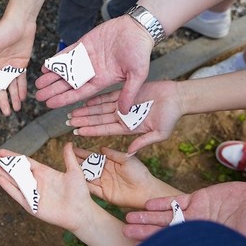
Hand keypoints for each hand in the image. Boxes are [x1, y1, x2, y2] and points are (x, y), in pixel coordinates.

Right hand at [0, 17, 35, 114]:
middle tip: (5, 112)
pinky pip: (20, 80)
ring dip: (12, 98)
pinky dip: (21, 89)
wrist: (21, 20)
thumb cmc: (3, 29)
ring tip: (15, 109)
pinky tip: (22, 99)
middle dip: (2, 100)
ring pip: (10, 86)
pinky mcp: (20, 65)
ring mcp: (9, 66)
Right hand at [0, 142, 95, 231]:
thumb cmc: (79, 193)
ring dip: (2, 173)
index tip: (2, 151)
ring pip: (14, 181)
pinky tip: (0, 179)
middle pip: (15, 171)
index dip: (13, 157)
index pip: (24, 162)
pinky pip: (18, 195)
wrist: (81, 212)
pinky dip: (9, 188)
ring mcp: (33, 194)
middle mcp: (36, 182)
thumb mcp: (74, 172)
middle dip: (3, 164)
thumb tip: (69, 143)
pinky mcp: (32, 206)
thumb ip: (68, 158)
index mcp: (44, 173)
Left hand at [35, 17, 153, 112]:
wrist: (137, 28)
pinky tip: (45, 66)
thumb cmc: (140, 51)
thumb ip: (128, 92)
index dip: (64, 99)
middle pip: (68, 83)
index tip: (50, 105)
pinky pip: (67, 54)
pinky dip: (56, 60)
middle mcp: (92, 71)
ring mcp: (87, 58)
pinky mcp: (84, 44)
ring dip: (52, 77)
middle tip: (38, 96)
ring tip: (38, 84)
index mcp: (102, 80)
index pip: (79, 93)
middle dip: (53, 90)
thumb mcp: (137, 75)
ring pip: (65, 70)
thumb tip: (124, 113)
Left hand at [68, 81, 184, 152]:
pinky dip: (96, 99)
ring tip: (72, 113)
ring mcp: (123, 105)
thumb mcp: (159, 133)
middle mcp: (123, 117)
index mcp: (129, 128)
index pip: (105, 130)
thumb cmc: (171, 117)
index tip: (78, 132)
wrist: (178, 98)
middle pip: (99, 120)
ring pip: (100, 109)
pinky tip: (85, 101)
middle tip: (68, 123)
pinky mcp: (126, 93)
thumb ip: (143, 142)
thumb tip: (130, 152)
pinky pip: (108, 97)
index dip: (91, 130)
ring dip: (86, 111)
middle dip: (83, 121)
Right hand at [74, 146, 181, 208]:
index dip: (83, 153)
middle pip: (88, 166)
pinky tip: (74, 183)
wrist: (146, 192)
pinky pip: (91, 189)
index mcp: (111, 163)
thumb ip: (114, 154)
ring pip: (88, 177)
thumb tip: (101, 148)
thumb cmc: (140, 174)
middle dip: (77, 162)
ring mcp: (104, 183)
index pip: (94, 157)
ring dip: (78, 174)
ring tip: (66, 169)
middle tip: (65, 157)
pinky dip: (83, 186)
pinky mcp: (104, 194)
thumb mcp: (127, 160)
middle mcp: (105, 172)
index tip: (72, 148)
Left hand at [123, 182, 245, 245]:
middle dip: (145, 232)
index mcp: (204, 242)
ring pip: (166, 215)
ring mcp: (196, 212)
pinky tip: (148, 205)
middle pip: (165, 231)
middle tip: (125, 231)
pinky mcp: (201, 197)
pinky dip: (162, 202)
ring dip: (148, 217)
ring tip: (130, 218)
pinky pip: (177, 200)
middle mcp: (196, 229)